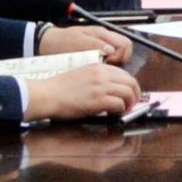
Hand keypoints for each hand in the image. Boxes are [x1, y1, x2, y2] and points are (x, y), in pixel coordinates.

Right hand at [25, 59, 140, 123]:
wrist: (46, 94)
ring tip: (123, 110)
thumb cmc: (59, 89)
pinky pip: (119, 104)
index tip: (129, 94)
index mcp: (98, 67)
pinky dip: (119, 110)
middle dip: (135, 94)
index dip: (129, 86)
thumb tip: (110, 91)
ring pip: (128, 92)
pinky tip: (112, 114)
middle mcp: (102, 74)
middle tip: (131, 104)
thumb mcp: (81, 76)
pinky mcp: (98, 99)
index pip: (124, 74)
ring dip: (129, 103)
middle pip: (131, 82)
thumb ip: (97, 80)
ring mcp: (101, 86)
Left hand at [36, 23, 132, 66]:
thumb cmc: (60, 42)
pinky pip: (109, 56)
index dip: (121, 55)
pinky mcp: (95, 50)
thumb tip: (111, 50)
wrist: (46, 44)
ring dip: (116, 61)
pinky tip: (98, 67)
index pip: (125, 43)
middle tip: (109, 66)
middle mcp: (104, 37)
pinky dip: (108, 62)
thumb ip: (94, 44)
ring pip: (119, 52)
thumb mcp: (76, 42)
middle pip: (125, 47)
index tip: (110, 62)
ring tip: (104, 68)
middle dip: (122, 58)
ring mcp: (100, 43)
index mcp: (101, 33)